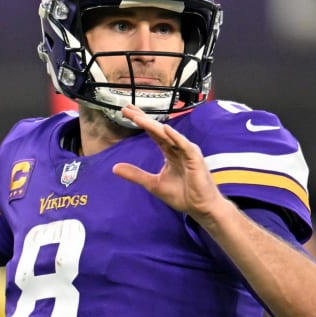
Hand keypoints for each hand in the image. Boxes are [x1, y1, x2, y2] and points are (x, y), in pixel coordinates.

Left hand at [112, 105, 225, 221]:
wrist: (200, 208)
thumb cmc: (183, 195)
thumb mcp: (153, 184)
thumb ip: (135, 175)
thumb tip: (115, 168)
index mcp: (170, 152)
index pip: (153, 133)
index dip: (141, 122)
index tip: (127, 112)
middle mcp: (179, 148)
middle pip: (158, 130)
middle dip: (143, 119)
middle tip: (127, 108)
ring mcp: (187, 152)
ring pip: (168, 135)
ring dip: (154, 126)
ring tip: (139, 118)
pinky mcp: (195, 159)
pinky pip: (184, 146)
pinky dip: (175, 137)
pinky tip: (165, 129)